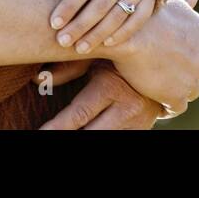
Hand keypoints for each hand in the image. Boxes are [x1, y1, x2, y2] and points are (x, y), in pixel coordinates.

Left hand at [39, 61, 162, 129]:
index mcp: (111, 87)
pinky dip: (100, 137)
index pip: (78, 114)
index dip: (56, 127)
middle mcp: (126, 109)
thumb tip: (37, 79)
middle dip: (68, 136)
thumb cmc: (119, 58)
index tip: (41, 132)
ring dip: (84, 138)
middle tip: (45, 134)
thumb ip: (67, 68)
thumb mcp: (95, 57)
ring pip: (104, 139)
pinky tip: (85, 133)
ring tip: (63, 134)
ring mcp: (137, 124)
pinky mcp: (142, 132)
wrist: (161, 64)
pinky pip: (118, 140)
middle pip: (90, 134)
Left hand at [41, 0, 156, 52]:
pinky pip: (137, 20)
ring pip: (118, 15)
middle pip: (100, 5)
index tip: (53, 24)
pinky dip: (122, 34)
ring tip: (80, 49)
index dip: (68, 7)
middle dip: (80, 26)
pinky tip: (105, 45)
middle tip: (62, 42)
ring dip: (98, 35)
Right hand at [99, 0, 198, 115]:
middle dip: (189, 75)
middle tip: (169, 75)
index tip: (178, 58)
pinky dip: (168, 107)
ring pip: (191, 91)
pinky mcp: (178, 95)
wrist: (128, 32)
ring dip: (179, 91)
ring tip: (161, 90)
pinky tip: (156, 103)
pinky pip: (177, 107)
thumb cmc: (144, 12)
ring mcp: (193, 78)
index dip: (192, 56)